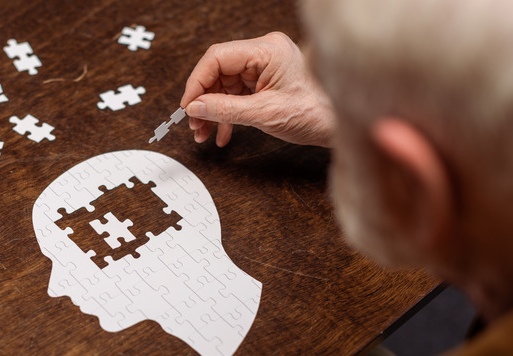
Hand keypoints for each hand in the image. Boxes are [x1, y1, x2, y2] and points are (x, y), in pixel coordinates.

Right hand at [180, 32, 335, 146]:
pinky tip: (222, 133)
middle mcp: (265, 54)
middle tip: (195, 124)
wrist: (340, 125)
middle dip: (204, 101)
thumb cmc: (317, 113)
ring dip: (212, 111)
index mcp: (267, 50)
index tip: (188, 106)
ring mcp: (265, 67)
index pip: (217, 58)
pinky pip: (237, 95)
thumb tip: (195, 108)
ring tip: (204, 133)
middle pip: (218, 72)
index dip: (197, 82)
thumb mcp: (264, 114)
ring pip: (225, 86)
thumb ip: (225, 110)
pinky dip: (227, 114)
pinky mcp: (266, 82)